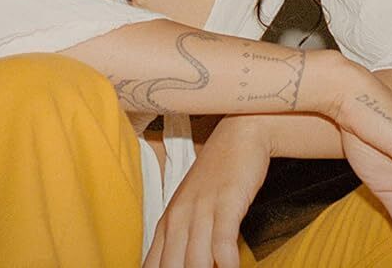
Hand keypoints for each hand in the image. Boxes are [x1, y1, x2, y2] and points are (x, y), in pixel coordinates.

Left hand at [142, 117, 270, 267]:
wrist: (238, 136)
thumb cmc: (216, 177)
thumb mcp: (191, 209)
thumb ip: (180, 241)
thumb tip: (175, 264)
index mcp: (166, 224)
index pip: (153, 267)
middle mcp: (179, 219)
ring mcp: (202, 211)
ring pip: (195, 261)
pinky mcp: (226, 203)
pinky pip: (223, 242)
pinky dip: (227, 262)